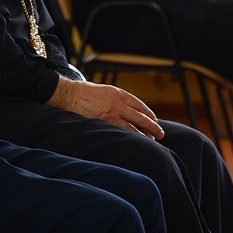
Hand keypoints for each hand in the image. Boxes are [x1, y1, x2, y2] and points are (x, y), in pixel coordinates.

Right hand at [49, 77, 164, 139]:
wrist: (71, 94)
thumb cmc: (83, 92)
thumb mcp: (103, 90)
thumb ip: (114, 99)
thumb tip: (123, 109)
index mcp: (118, 93)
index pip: (138, 104)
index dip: (148, 113)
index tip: (154, 119)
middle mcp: (118, 102)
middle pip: (140, 116)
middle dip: (152, 125)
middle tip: (161, 133)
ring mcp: (112, 112)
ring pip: (134, 126)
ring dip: (144, 134)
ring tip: (151, 140)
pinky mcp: (105, 121)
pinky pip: (122, 131)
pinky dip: (131, 137)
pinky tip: (136, 142)